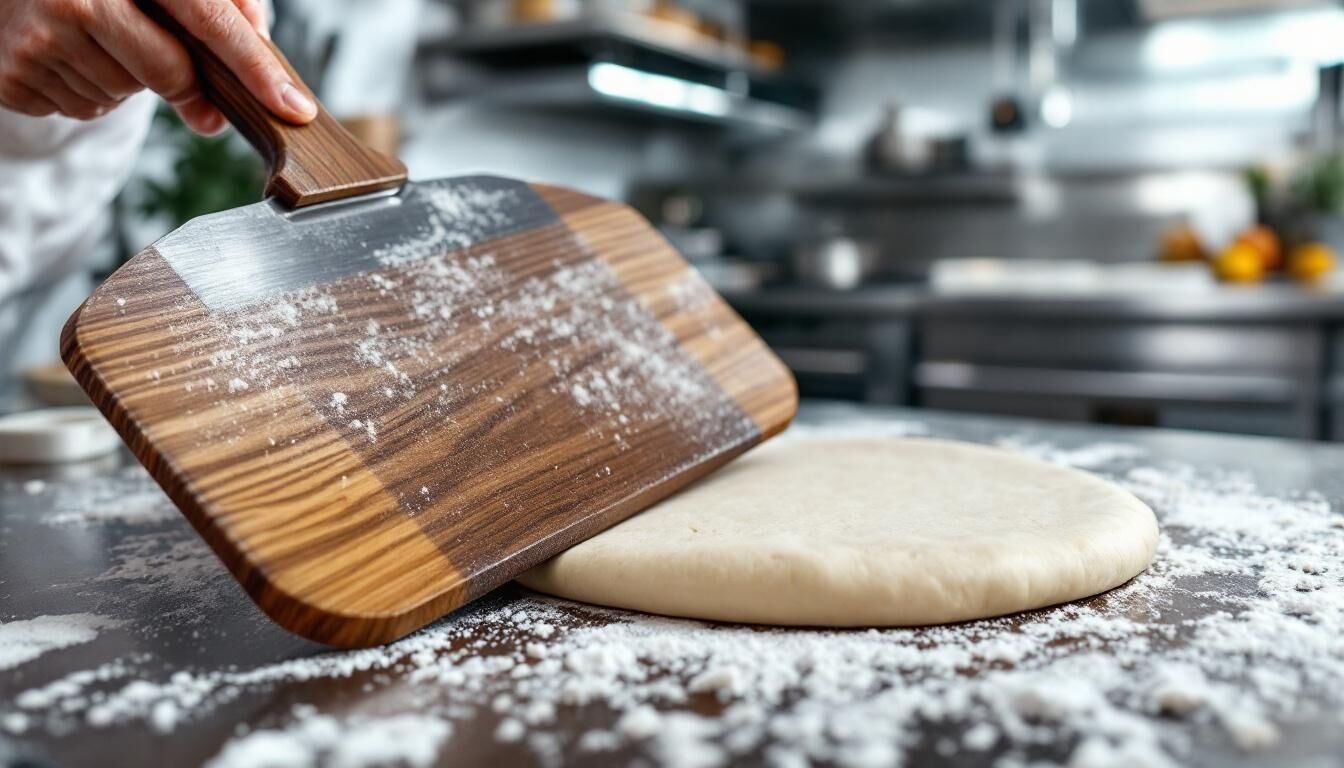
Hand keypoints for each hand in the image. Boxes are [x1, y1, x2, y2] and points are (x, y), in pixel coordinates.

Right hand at [0, 0, 316, 133]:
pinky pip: (86, 109)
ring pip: (126, 95)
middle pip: (172, 73)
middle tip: (154, 49)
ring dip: (126, 79)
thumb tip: (261, 40)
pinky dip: (89, 89)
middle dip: (180, 77)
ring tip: (94, 38)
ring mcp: (38, 39)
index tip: (292, 105)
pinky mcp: (15, 77)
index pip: (208, 20)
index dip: (254, 67)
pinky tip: (68, 54)